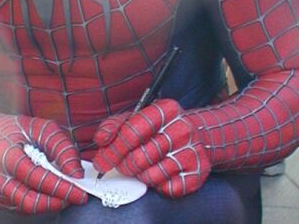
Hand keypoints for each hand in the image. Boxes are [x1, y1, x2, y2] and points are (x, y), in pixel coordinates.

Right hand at [0, 115, 87, 213]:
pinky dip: (40, 202)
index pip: (34, 177)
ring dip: (51, 203)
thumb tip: (76, 173)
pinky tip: (49, 191)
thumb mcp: (39, 127)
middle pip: (29, 201)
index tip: (80, 192)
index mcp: (3, 155)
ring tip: (65, 193)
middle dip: (57, 201)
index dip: (59, 187)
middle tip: (78, 196)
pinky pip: (23, 208)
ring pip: (28, 208)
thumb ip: (60, 147)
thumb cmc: (12, 131)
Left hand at [92, 99, 210, 197]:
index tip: (100, 163)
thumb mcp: (135, 118)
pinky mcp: (198, 172)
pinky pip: (168, 188)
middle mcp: (181, 128)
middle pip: (139, 158)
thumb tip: (101, 139)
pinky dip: (158, 186)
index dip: (112, 151)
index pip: (130, 133)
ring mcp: (192, 151)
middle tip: (120, 167)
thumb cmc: (158, 128)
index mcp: (164, 109)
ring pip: (151, 176)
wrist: (197, 135)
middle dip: (123, 166)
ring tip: (140, 168)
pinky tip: (158, 174)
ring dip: (139, 176)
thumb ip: (114, 126)